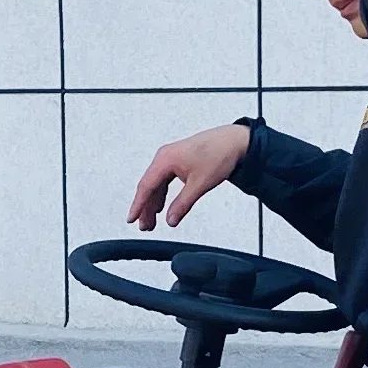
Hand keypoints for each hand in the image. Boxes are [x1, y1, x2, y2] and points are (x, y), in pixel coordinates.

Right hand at [128, 122, 250, 228]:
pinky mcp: (179, 160)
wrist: (236, 141)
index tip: (131, 219)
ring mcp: (172, 158)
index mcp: (165, 159)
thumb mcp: (200, 184)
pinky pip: (165, 180)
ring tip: (152, 220)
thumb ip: (182, 204)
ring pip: (157, 184)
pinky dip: (162, 194)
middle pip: (149, 186)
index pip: (146, 186)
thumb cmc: (219, 154)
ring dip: (154, 202)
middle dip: (146, 208)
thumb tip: (171, 220)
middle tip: (145, 226)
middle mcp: (165, 157)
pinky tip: (162, 206)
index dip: (138, 205)